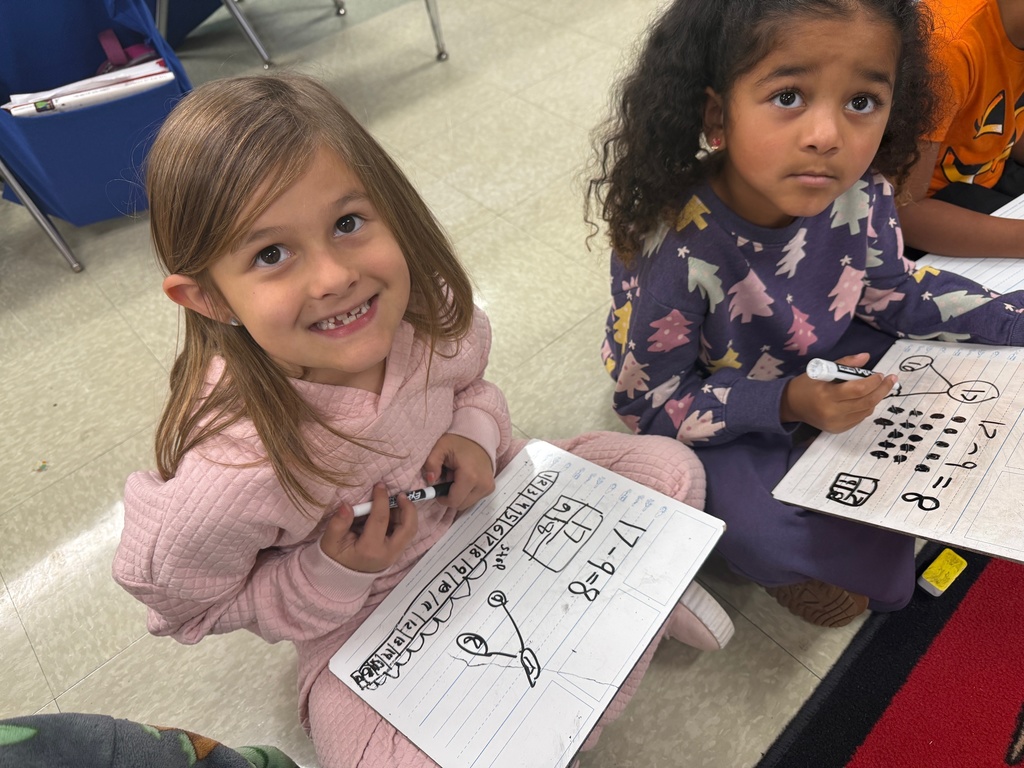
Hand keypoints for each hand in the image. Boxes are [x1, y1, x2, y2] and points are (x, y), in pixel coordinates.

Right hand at [320, 483, 417, 572]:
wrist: (343, 577)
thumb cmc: (336, 557)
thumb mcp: (330, 542)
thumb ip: (338, 523)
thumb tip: (346, 505)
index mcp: (370, 549)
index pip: (381, 520)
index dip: (381, 500)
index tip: (379, 486)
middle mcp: (388, 553)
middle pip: (408, 528)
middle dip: (408, 508)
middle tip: (400, 494)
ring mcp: (395, 554)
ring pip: (411, 530)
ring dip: (408, 513)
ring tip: (397, 500)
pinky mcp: (397, 552)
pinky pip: (407, 533)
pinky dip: (405, 519)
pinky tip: (394, 510)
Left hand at [421, 433, 494, 510]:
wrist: (479, 436)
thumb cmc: (458, 441)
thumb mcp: (440, 447)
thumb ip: (431, 463)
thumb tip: (430, 480)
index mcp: (470, 477)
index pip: (454, 501)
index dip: (442, 498)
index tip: (437, 487)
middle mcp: (483, 485)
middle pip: (461, 504)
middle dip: (450, 496)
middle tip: (447, 479)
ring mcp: (488, 487)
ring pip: (467, 503)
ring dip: (458, 494)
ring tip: (455, 478)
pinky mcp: (490, 488)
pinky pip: (474, 498)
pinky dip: (466, 493)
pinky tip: (464, 479)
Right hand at [781, 353, 898, 432]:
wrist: (791, 405)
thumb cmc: (807, 384)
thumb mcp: (822, 369)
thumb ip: (845, 363)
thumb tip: (866, 357)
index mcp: (827, 395)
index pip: (858, 389)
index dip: (873, 381)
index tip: (880, 374)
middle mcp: (832, 412)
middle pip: (866, 402)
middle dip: (882, 390)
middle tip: (890, 380)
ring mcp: (836, 423)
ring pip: (866, 411)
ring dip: (875, 398)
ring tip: (878, 388)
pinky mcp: (838, 429)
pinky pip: (859, 418)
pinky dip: (866, 407)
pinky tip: (865, 399)